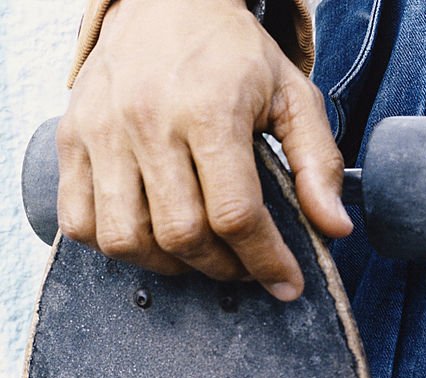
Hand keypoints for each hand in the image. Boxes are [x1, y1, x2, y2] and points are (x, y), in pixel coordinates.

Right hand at [57, 0, 351, 300]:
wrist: (167, 1)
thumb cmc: (234, 54)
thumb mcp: (293, 96)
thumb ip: (317, 164)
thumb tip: (336, 228)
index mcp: (209, 112)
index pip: (235, 214)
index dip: (265, 260)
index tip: (286, 282)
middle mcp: (147, 123)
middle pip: (182, 234)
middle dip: (224, 268)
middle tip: (247, 266)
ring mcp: (101, 133)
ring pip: (126, 238)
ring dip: (170, 266)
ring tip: (201, 256)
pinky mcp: (70, 139)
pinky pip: (79, 220)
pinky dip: (115, 246)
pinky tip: (151, 237)